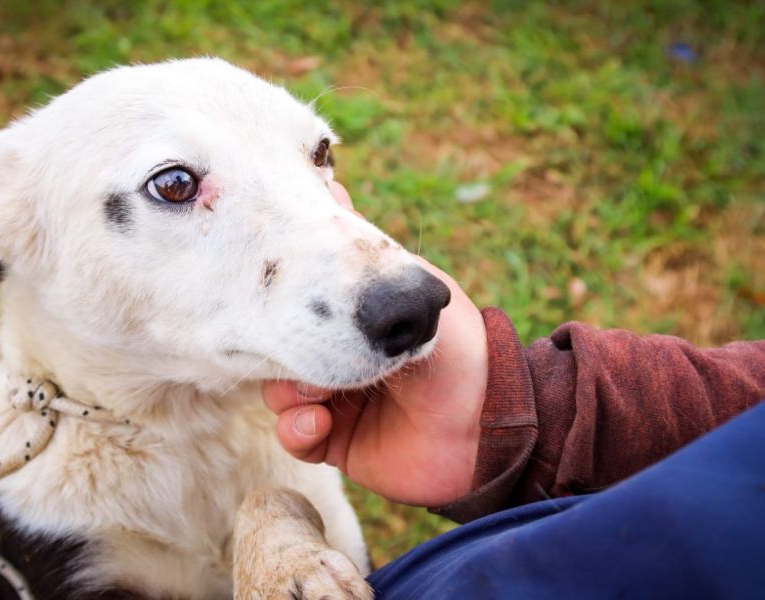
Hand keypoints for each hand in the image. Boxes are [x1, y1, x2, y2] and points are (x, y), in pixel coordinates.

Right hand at [262, 182, 487, 506]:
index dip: (287, 297)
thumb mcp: (419, 289)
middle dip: (286, 348)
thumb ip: (373, 256)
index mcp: (360, 320)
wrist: (488, 427)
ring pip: (279, 391)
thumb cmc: (464, 353)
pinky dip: (297, 428)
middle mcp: (344, 356)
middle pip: (284, 345)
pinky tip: (319, 420)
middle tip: (301, 348)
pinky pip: (293, 435)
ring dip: (290, 390)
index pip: (305, 301)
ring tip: (318, 393)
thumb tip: (335, 188)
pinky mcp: (333, 441)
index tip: (276, 286)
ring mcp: (335, 400)